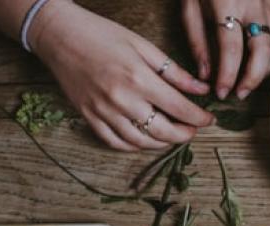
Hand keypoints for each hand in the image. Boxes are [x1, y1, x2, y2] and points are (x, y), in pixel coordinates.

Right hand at [32, 2, 214, 150]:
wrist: (59, 35)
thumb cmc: (102, 35)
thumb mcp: (143, 46)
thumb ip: (174, 72)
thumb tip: (202, 90)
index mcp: (139, 79)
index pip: (180, 109)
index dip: (199, 118)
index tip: (209, 119)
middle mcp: (121, 100)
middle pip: (163, 131)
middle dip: (184, 135)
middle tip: (193, 130)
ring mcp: (103, 112)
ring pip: (141, 142)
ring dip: (162, 143)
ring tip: (172, 135)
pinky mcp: (89, 117)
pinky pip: (115, 143)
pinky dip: (134, 146)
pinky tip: (145, 139)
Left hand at [182, 0, 269, 100]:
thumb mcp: (189, 6)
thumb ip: (197, 40)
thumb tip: (204, 74)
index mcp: (226, 3)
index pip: (231, 48)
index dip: (227, 74)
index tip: (221, 92)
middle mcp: (252, 5)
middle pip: (262, 48)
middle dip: (253, 77)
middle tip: (239, 94)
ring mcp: (267, 4)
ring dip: (266, 68)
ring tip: (250, 83)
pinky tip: (262, 65)